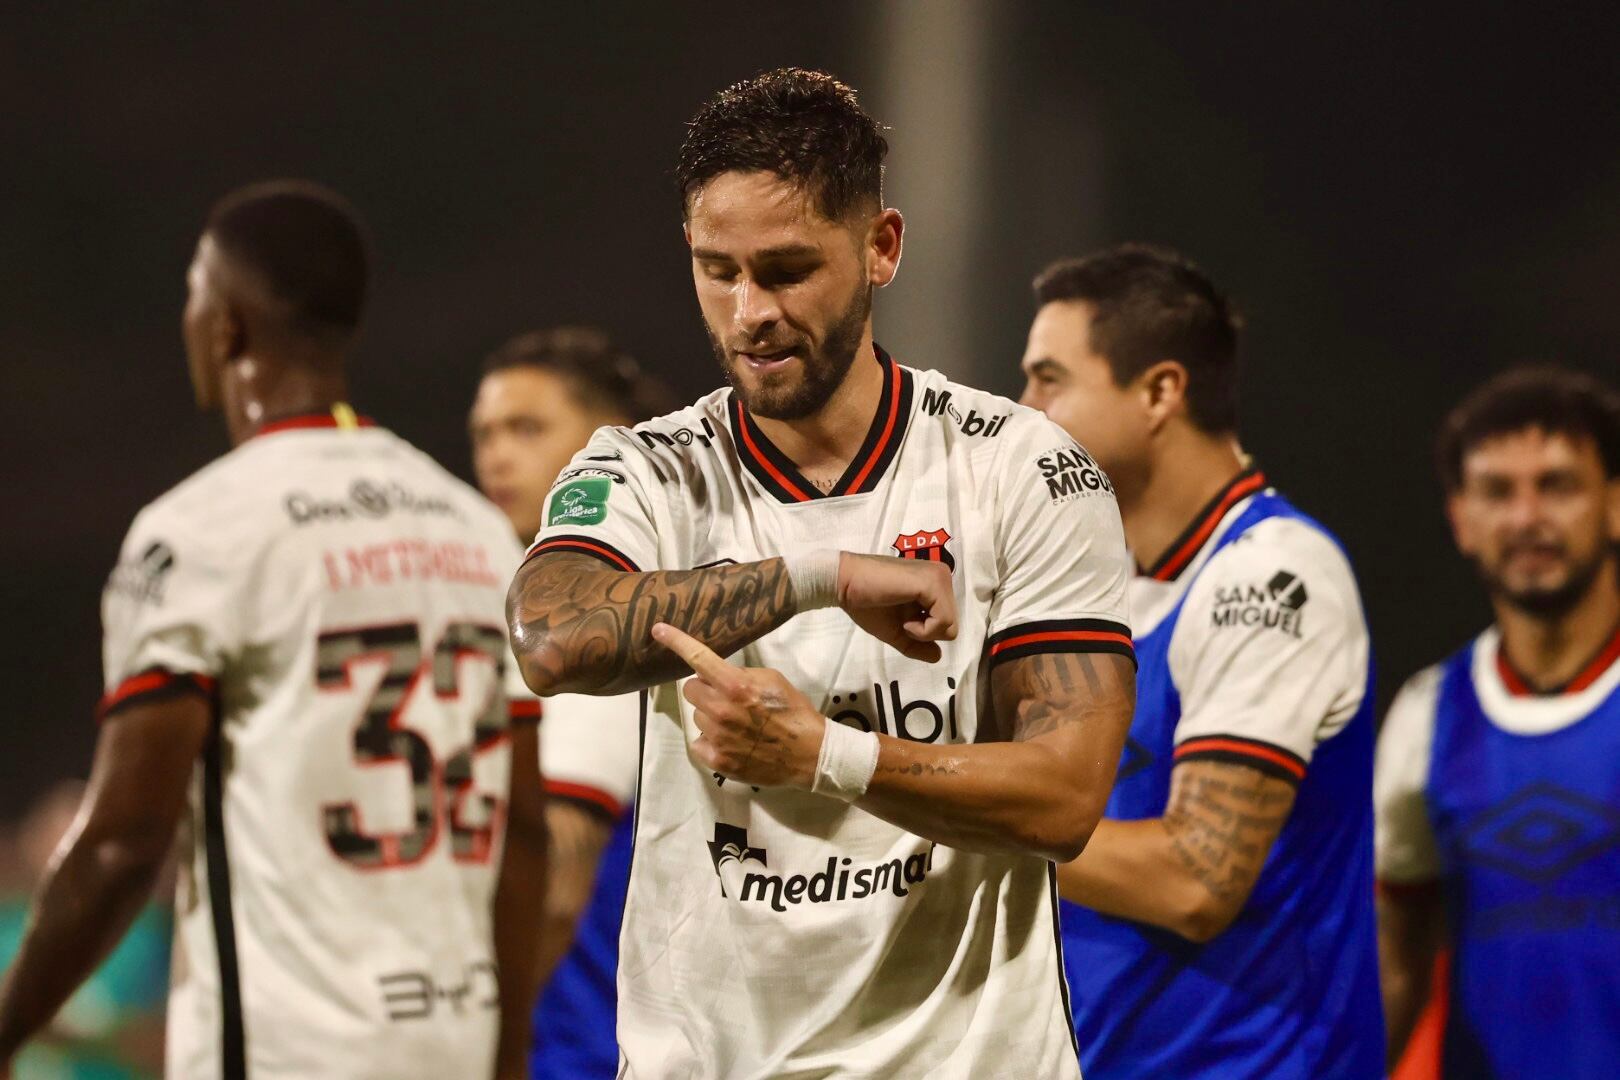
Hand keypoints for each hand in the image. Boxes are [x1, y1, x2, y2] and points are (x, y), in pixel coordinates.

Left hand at [651, 623, 826, 788]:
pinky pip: (698, 742)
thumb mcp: (773, 680)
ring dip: (709, 715)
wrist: (809, 754)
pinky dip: (710, 741)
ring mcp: (717, 738)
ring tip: (736, 723)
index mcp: (736, 686)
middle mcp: (721, 710)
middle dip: (704, 689)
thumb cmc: (794, 712)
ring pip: (696, 716)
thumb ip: (741, 674)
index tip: (658, 630)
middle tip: (725, 696)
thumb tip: (717, 673)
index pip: (698, 658)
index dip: (676, 641)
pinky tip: (731, 742)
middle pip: (690, 689)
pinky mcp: (717, 760)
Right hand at [835, 553, 957, 661]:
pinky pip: (943, 622)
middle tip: (902, 620)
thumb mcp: (896, 631)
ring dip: (923, 632)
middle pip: (951, 624)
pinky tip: (905, 621)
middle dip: (925, 633)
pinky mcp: (932, 583)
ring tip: (902, 618)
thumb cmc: (867, 604)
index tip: (902, 621)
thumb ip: (918, 645)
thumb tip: (938, 657)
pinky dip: (923, 631)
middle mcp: (942, 576)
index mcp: (935, 585)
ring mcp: (939, 578)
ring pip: (950, 625)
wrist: (845, 585)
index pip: (946, 621)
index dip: (923, 632)